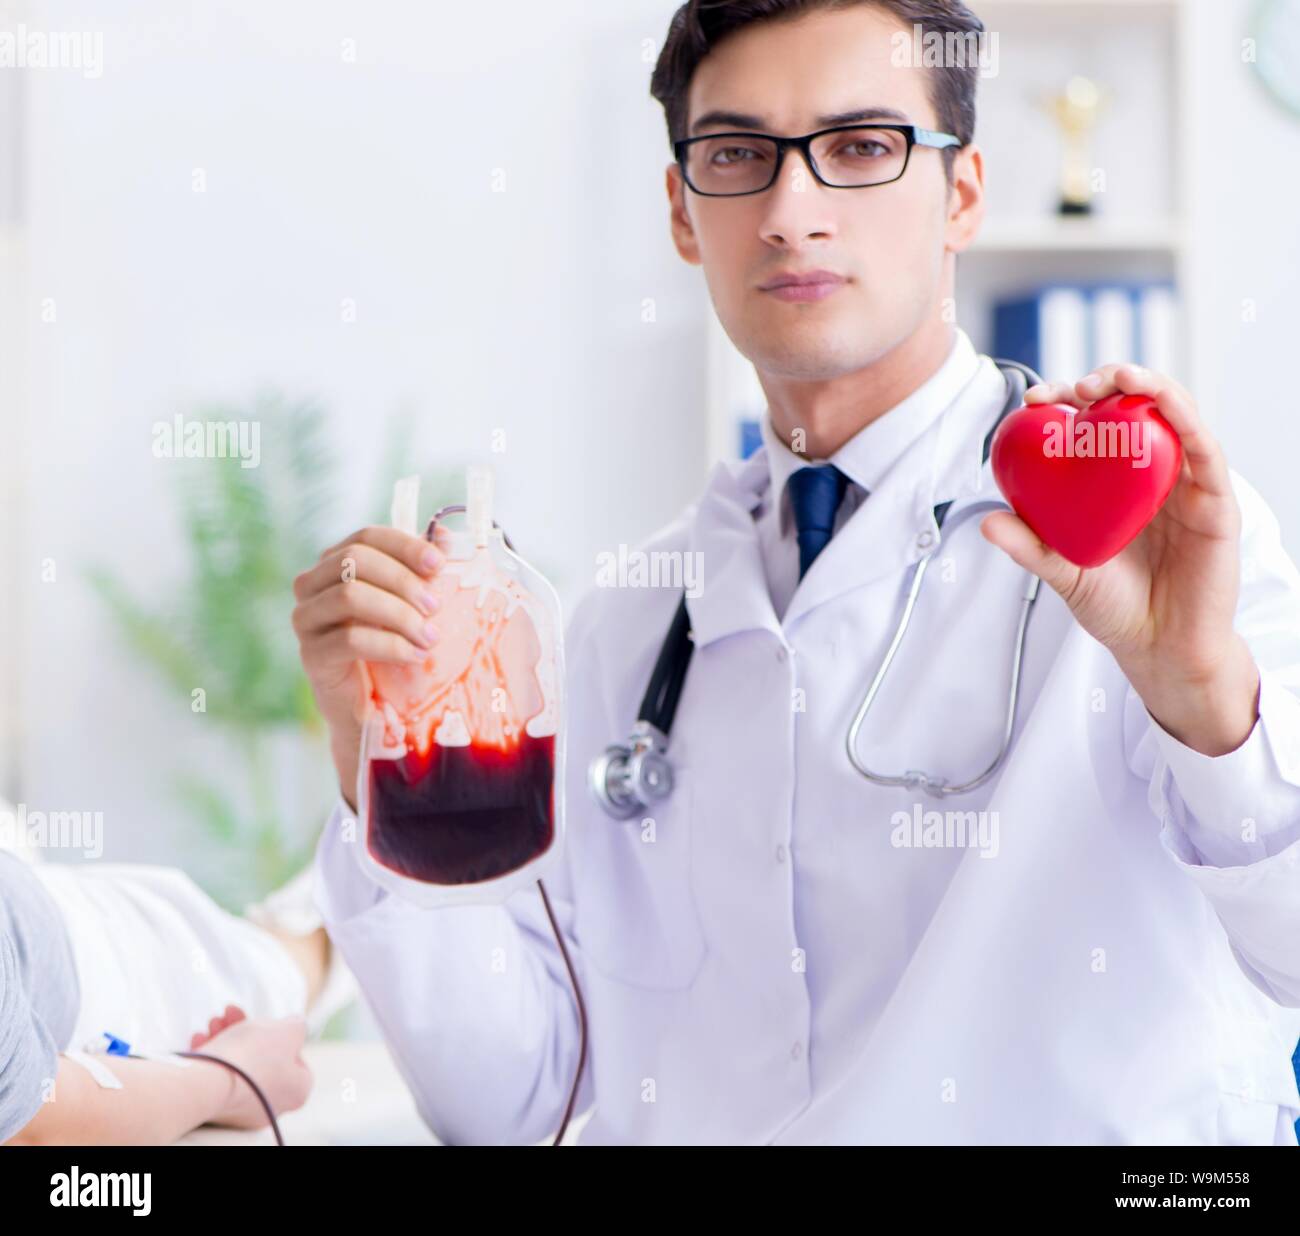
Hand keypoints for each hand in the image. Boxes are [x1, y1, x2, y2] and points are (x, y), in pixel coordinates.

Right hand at [199, 1013, 313, 1130]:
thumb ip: (297, 1025)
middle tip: (231, 1014)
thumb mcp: (289, 1029)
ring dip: (224, 1037)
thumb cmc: (254, 1054)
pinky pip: (216, 1078)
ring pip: (237, 1065)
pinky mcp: (214, 1110)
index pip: (298, 1061)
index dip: (285, 1039)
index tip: (272, 1026)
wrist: (207, 1083)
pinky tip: (199, 1038)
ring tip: (213, 1022)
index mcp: (296, 1092)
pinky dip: (210, 1056)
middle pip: (262, 1058)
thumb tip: (294, 1027)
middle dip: (246, 1030)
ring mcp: (241, 1110)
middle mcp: (271, 1106)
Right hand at [292, 525, 449, 805]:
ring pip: (350, 596)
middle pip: (356, 561)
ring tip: (431, 636)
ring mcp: (306, 619)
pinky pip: (350, 638)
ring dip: (399, 614)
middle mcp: (311, 585)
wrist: (373, 707)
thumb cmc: (393, 645)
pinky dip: (390, 644)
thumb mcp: (410, 604)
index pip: (366, 537)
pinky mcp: (311, 655)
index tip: (438, 564)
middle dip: (403, 581)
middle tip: (437, 606)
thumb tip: (445, 534)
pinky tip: (414, 655)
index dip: (403, 545)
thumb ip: (422, 570)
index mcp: (335, 563)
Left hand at [980, 363, 1259, 755]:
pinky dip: (1185, 419)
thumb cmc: (1114, 607)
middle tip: (1073, 387)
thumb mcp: (1061, 573)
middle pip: (1133, 408)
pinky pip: (1205, 452)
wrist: (1158, 649)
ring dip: (1148, 386)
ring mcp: (1186, 485)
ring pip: (1174, 415)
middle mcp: (1152, 475)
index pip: (1092, 426)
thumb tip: (987, 519)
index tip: (1033, 401)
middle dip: (1104, 383)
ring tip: (1116, 377)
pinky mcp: (1216, 502)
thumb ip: (1029, 546)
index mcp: (1115, 483)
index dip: (1065, 403)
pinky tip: (1163, 402)